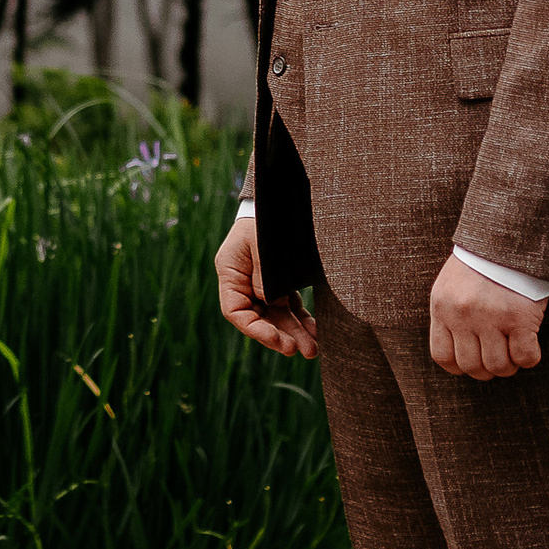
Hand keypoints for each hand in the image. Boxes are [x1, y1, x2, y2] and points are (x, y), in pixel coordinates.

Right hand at [216, 212, 317, 360]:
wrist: (283, 197)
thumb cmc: (269, 216)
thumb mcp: (263, 241)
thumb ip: (265, 273)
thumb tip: (269, 301)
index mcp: (231, 272)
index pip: (236, 312)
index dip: (256, 330)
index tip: (280, 341)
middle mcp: (244, 281)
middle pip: (259, 318)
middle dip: (280, 337)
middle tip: (302, 350)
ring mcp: (262, 283)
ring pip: (277, 316)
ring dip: (294, 333)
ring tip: (314, 349)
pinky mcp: (280, 282)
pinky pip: (290, 306)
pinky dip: (302, 320)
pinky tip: (317, 331)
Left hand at [428, 255, 545, 379]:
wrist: (510, 234)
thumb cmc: (482, 261)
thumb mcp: (452, 284)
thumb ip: (450, 314)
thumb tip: (457, 351)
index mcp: (442, 306)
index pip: (443, 357)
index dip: (460, 367)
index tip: (474, 362)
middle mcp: (463, 315)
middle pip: (472, 366)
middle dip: (487, 370)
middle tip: (499, 358)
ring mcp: (491, 317)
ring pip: (499, 366)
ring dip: (510, 366)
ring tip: (514, 352)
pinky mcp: (520, 317)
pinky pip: (525, 356)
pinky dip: (530, 358)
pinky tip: (530, 345)